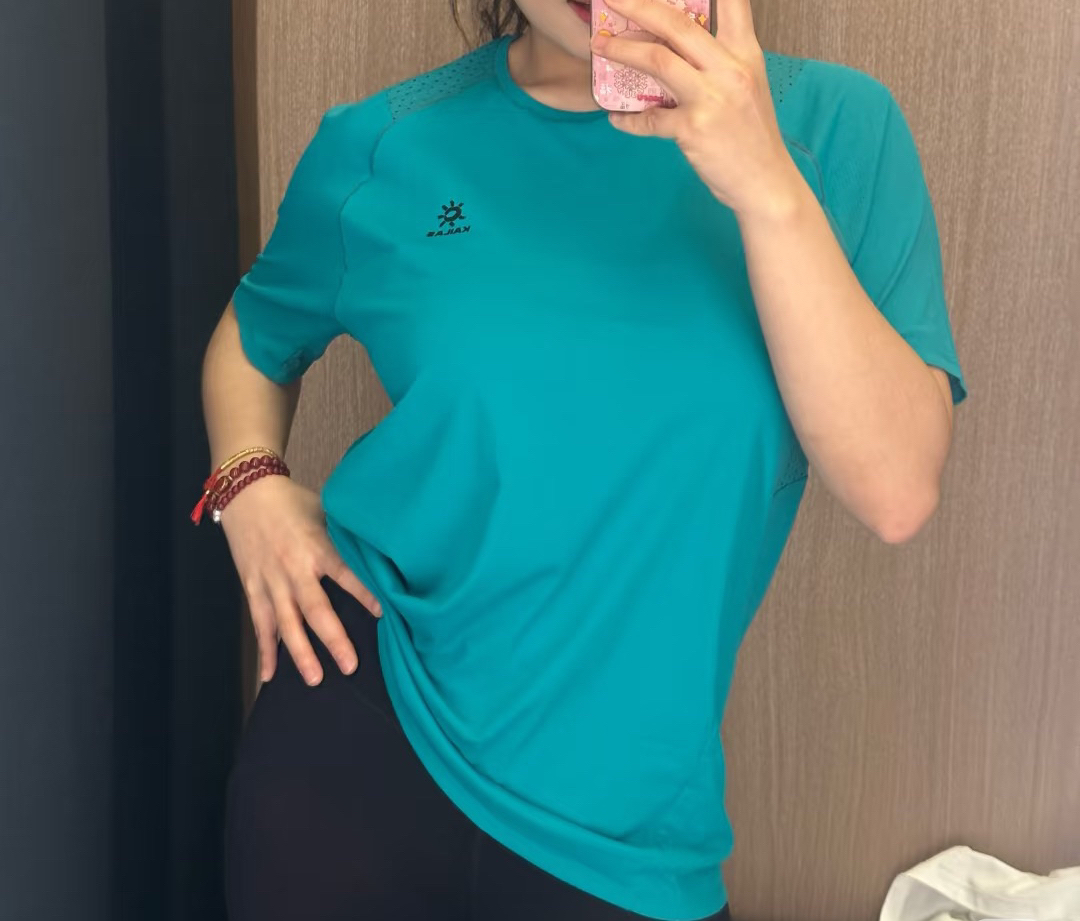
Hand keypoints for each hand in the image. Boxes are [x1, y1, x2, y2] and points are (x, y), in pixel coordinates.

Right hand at [219, 474, 382, 685]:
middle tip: (350, 666)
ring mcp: (271, 581)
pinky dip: (264, 651)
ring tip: (314, 679)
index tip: (384, 615)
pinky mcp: (253, 587)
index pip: (346, 575)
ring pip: (286, 624)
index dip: (365, 594)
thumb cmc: (293, 502)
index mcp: (317, 547)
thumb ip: (345, 535)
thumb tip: (380, 551)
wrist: (247, 493)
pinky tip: (270, 676)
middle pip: (315, 610)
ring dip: (300, 653)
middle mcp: (294, 569)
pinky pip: (260, 624)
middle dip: (333, 640)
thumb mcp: (325, 510)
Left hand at [591, 0, 803, 219]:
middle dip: (638, 6)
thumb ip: (719, 61)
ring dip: (622, 51)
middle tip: (613, 0)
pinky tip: (616, 118)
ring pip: (657, 61)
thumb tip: (678, 46)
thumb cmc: (753, 135)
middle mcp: (729, 69)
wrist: (765, 182)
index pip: (732, 2)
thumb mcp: (747, 85)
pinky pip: (649, 118)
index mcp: (745, 53)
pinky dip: (628, 119)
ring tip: (599, 47)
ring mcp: (710, 98)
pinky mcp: (692, 129)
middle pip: (677, 24)